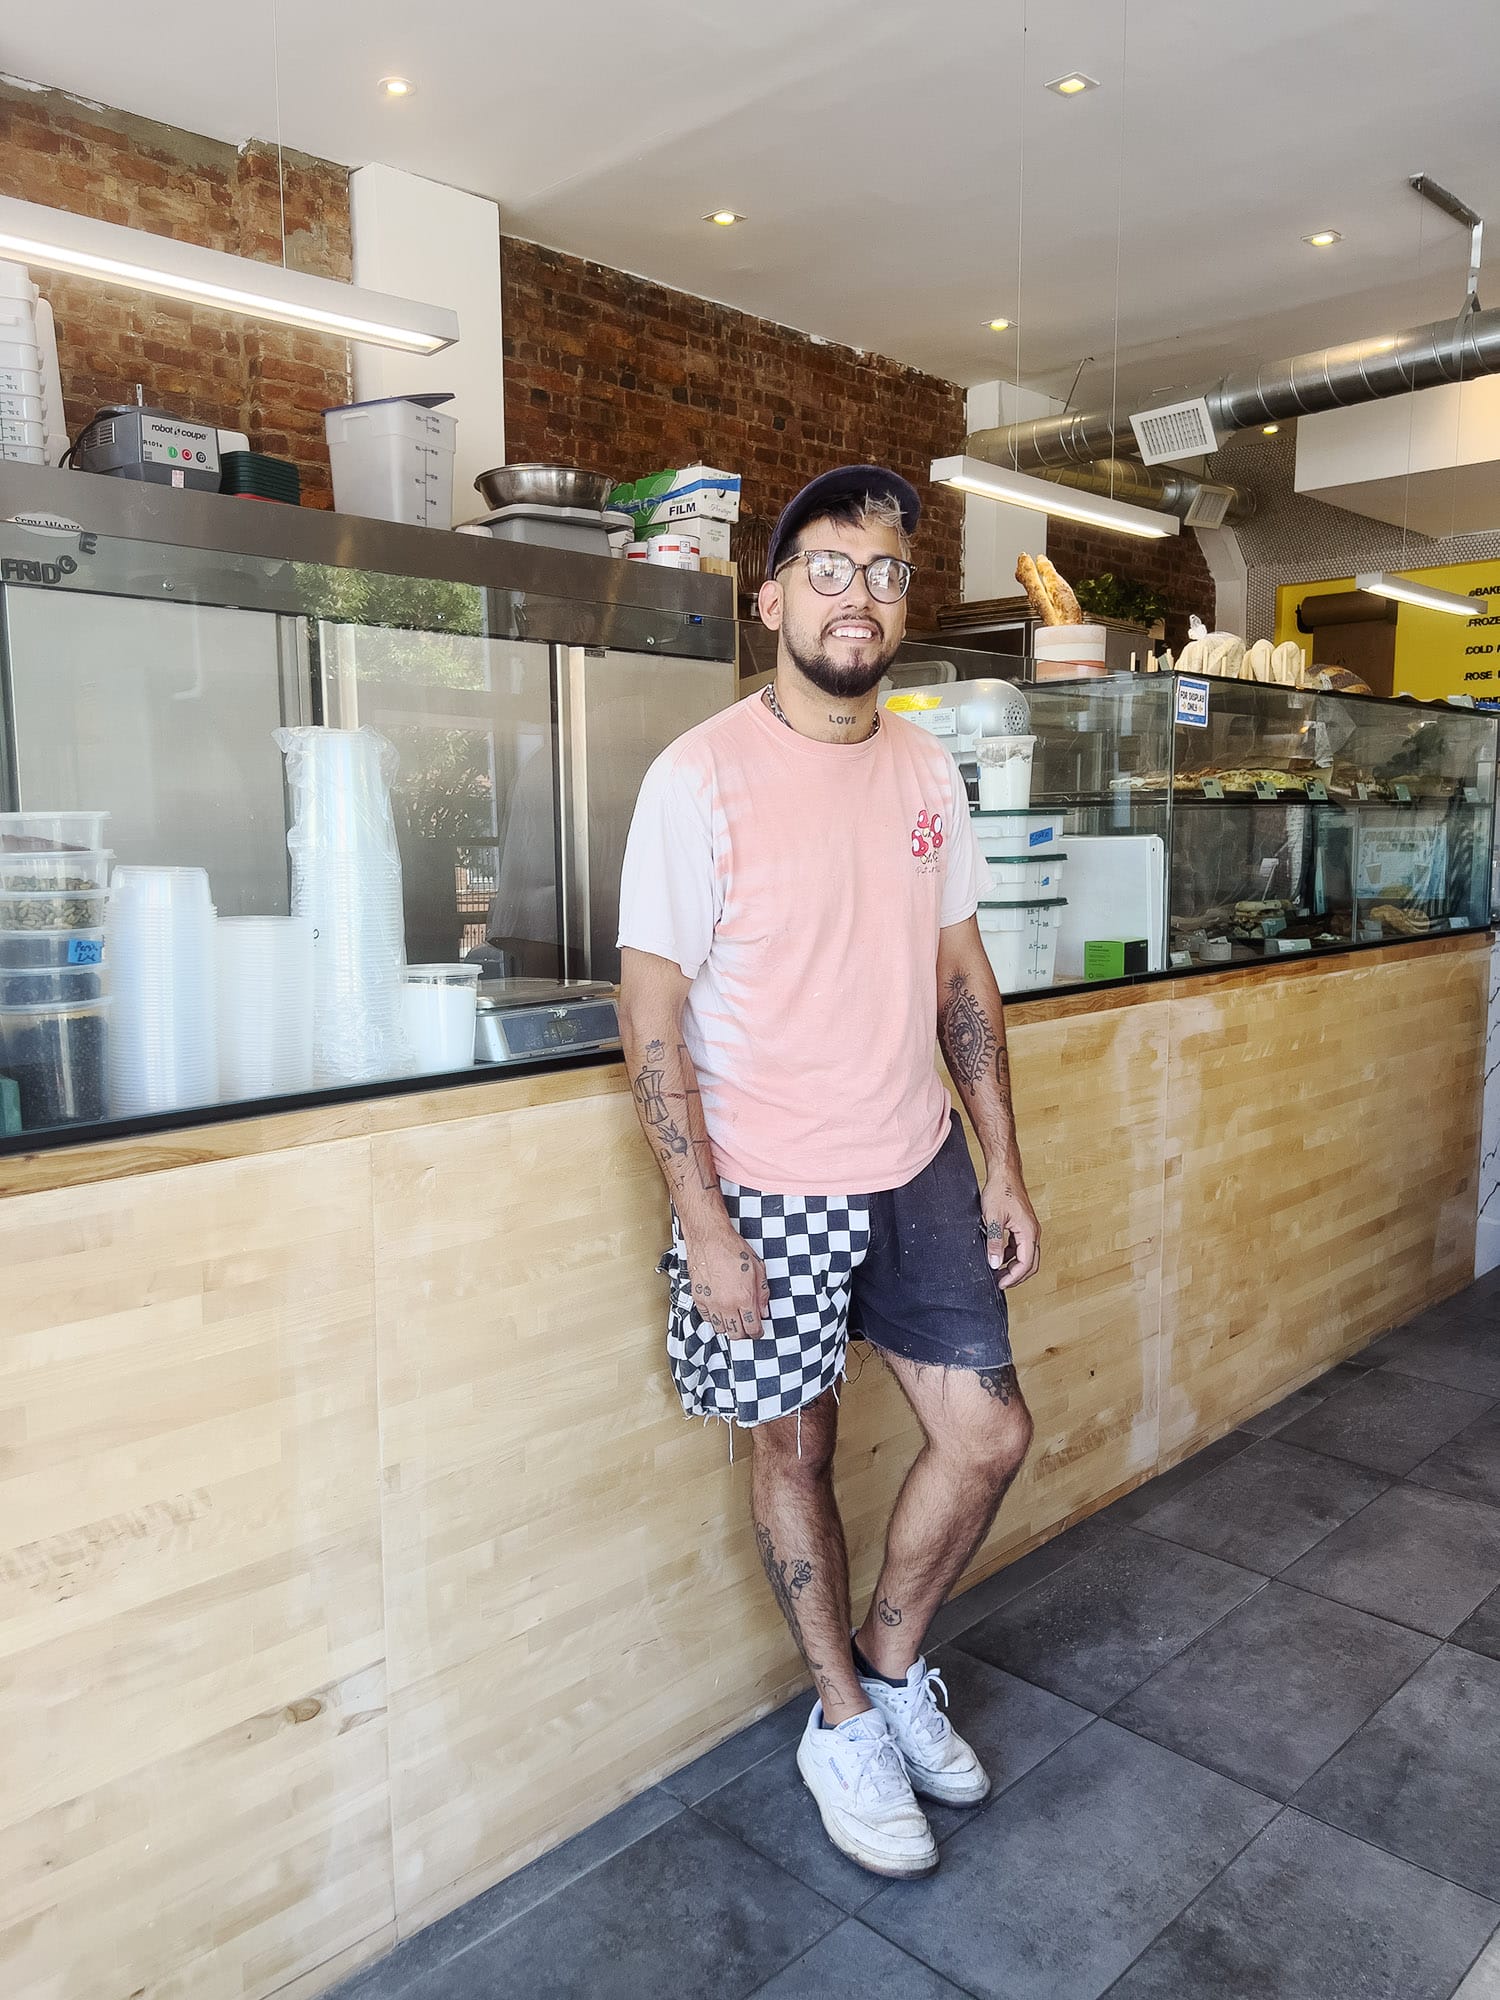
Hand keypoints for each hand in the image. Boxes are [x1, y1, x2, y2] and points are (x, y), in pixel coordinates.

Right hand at [682, 1221, 770, 1339]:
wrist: (709, 1238)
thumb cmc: (732, 1248)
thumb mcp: (758, 1268)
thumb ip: (762, 1293)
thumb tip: (764, 1310)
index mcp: (744, 1297)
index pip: (752, 1327)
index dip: (757, 1332)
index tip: (758, 1331)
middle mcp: (726, 1304)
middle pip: (736, 1334)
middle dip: (744, 1334)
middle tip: (747, 1328)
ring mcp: (711, 1303)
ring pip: (720, 1329)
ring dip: (728, 1327)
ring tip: (734, 1319)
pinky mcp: (698, 1298)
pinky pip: (706, 1318)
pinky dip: (714, 1318)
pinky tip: (720, 1311)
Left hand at [982, 1175, 1040, 1289]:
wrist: (1004, 1173)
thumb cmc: (1001, 1190)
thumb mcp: (993, 1218)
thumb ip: (994, 1242)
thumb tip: (995, 1263)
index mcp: (1028, 1232)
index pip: (1026, 1263)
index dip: (1014, 1277)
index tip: (1000, 1284)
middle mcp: (1033, 1232)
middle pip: (1030, 1263)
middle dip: (1016, 1276)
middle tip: (1000, 1283)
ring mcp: (1029, 1229)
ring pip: (1026, 1256)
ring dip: (1014, 1266)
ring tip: (998, 1272)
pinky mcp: (1023, 1226)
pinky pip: (1020, 1246)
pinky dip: (1012, 1255)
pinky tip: (999, 1255)